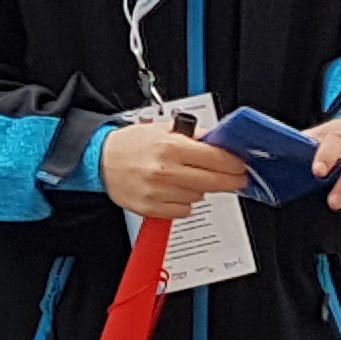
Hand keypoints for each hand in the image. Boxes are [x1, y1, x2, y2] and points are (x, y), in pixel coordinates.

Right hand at [99, 114, 250, 221]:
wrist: (101, 160)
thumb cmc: (130, 144)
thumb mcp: (162, 129)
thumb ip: (192, 136)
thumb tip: (218, 142)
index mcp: (170, 147)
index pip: (216, 158)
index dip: (234, 164)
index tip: (240, 166)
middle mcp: (165, 171)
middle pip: (214, 181)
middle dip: (230, 181)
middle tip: (236, 179)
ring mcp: (158, 192)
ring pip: (199, 196)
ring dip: (201, 189)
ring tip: (186, 177)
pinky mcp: (152, 209)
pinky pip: (183, 210)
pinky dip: (185, 202)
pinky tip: (175, 190)